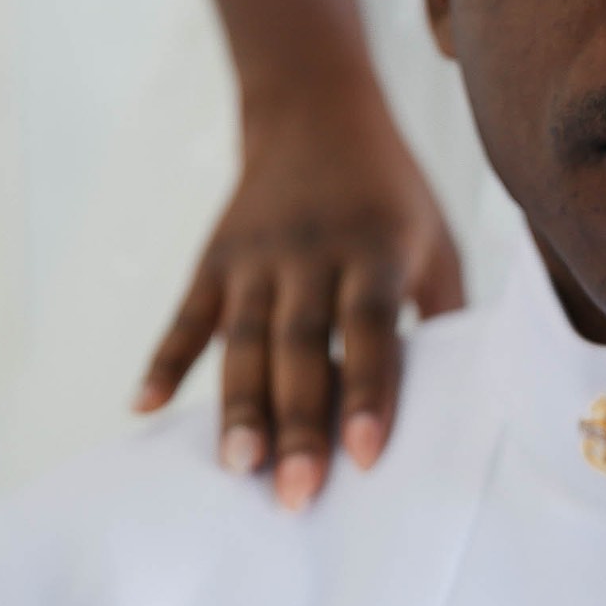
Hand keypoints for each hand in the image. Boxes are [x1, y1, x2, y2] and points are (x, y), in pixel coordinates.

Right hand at [134, 83, 463, 509]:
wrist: (316, 110)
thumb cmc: (392, 194)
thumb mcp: (436, 239)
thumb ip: (444, 314)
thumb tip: (465, 400)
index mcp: (377, 247)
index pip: (371, 326)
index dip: (370, 390)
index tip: (367, 456)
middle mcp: (312, 250)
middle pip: (301, 344)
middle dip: (299, 421)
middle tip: (296, 495)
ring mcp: (256, 255)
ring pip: (243, 338)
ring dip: (238, 406)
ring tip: (237, 471)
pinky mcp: (214, 258)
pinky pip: (185, 315)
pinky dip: (163, 361)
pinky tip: (141, 410)